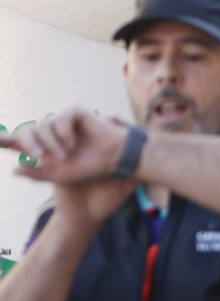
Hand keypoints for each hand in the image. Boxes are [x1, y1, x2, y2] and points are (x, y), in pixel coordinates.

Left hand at [0, 108, 126, 186]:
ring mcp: (62, 121)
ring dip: (51, 143)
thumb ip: (37, 174)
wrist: (115, 160)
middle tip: (38, 156)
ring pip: (43, 127)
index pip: (18, 140)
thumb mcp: (60, 175)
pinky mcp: (74, 112)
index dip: (3, 140)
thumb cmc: (90, 167)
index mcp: (44, 146)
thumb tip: (13, 169)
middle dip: (29, 144)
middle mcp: (50, 132)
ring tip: (66, 155)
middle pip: (27, 131)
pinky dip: (64, 133)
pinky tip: (73, 143)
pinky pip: (60, 119)